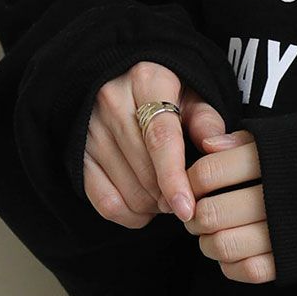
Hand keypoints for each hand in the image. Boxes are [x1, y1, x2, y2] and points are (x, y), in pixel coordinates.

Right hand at [82, 62, 226, 226]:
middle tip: (186, 196)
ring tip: (167, 196)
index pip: (161, 139)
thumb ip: (207, 121)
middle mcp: (112, 101)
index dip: (174, 179)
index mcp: (146, 81)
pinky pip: (104, 201)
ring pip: (127, 191)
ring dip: (153, 206)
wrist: (123, 82)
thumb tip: (218, 148)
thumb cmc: (167, 93)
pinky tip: (145, 208)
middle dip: (170, 196)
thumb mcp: (192, 96)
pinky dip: (129, 215)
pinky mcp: (78, 153)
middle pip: (145, 171)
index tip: (187, 207)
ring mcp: (91, 128)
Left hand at [182, 128, 276, 283]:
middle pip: (211, 213)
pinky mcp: (295, 257)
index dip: (189, 181)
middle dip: (194, 216)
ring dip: (207, 243)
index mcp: (273, 160)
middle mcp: (279, 196)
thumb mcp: (283, 137)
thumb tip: (208, 146)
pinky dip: (231, 266)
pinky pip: (250, 270)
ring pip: (224, 244)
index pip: (208, 173)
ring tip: (210, 236)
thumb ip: (244, 141)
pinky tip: (231, 254)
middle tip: (195, 214)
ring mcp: (287, 231)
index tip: (191, 184)